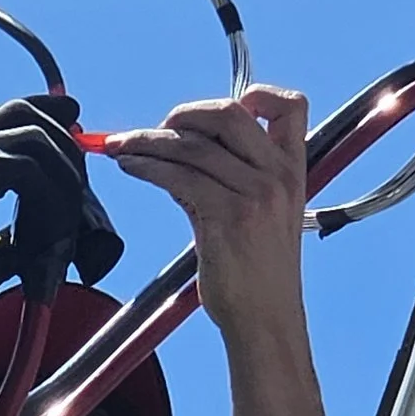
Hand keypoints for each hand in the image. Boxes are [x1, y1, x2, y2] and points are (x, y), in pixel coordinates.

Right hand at [0, 96, 123, 359]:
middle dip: (64, 136)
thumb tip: (58, 225)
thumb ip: (21, 224)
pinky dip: (51, 198)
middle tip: (83, 177)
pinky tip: (53, 229)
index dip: (45, 116)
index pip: (6, 116)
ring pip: (36, 137)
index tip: (75, 126)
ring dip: (64, 173)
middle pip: (24, 112)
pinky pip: (30, 170)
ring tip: (70, 214)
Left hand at [103, 85, 311, 339]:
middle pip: (230, 114)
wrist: (266, 320)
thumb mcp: (254, 215)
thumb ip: (223, 180)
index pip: (291, 107)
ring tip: (121, 146)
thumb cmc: (257, 273)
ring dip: (149, 141)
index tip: (221, 109)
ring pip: (193, 146)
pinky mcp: (229, 216)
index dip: (257, 95)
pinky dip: (146, 164)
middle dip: (186, 113)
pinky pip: (178, 175)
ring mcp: (256, 194)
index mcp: (293, 170)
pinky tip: (130, 165)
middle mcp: (279, 175)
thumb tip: (174, 155)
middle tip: (159, 126)